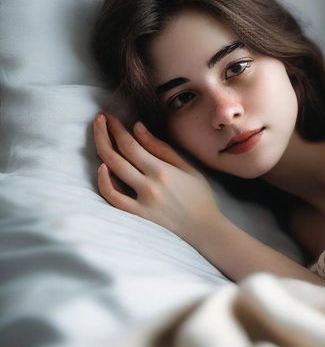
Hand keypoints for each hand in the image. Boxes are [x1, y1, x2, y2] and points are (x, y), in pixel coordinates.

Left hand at [92, 112, 220, 241]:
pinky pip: (113, 198)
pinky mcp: (136, 216)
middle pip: (116, 155)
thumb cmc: (199, 196)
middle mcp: (148, 185)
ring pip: (111, 173)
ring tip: (98, 137)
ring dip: (101, 151)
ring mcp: (140, 202)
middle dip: (104, 133)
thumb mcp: (187, 168)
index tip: (109, 117)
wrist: (204, 229)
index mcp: (162, 171)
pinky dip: (104, 182)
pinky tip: (102, 168)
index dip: (117, 128)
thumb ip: (160, 148)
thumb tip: (137, 128)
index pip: (131, 144)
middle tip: (99, 120)